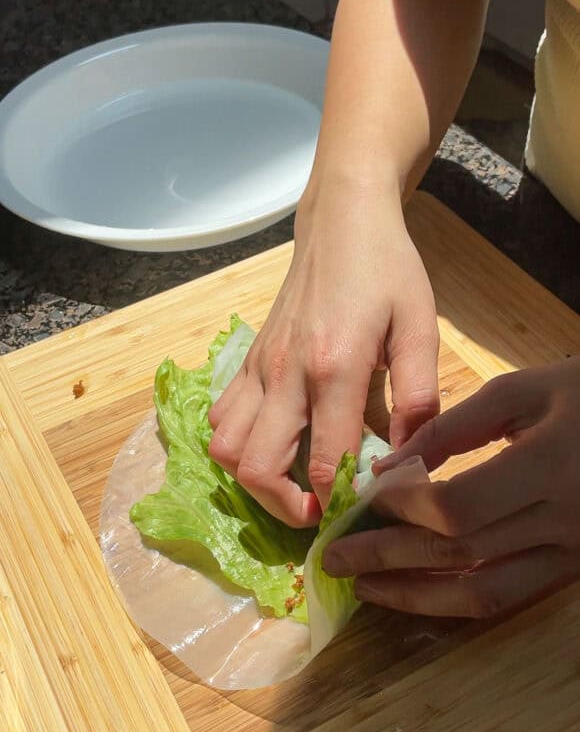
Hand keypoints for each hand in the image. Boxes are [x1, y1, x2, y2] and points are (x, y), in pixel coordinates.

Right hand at [208, 181, 439, 525]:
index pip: (324, 461)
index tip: (359, 511)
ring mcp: (257, 368)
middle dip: (286, 507)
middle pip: (256, 468)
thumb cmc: (388, 271)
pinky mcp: (246, 362)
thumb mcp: (420, 327)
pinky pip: (221, 419)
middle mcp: (283, 374)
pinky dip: (237, 445)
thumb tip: (411, 457)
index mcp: (333, 368)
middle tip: (319, 509)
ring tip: (291, 482)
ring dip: (253, 480)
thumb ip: (420, 396)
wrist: (341, 220)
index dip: (339, 501)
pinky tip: (273, 443)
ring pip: (224, 449)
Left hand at [323, 357, 579, 616]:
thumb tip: (390, 467)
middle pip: (458, 553)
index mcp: (550, 468)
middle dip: (387, 558)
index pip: (456, 507)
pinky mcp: (570, 570)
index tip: (361, 499)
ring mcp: (570, 555)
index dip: (401, 508)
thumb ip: (457, 426)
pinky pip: (506, 597)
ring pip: (481, 593)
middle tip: (331, 559)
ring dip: (415, 595)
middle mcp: (562, 523)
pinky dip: (454, 600)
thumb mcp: (527, 390)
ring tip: (364, 588)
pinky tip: (415, 591)